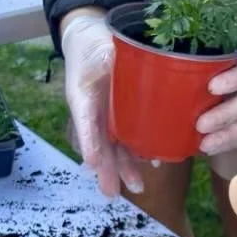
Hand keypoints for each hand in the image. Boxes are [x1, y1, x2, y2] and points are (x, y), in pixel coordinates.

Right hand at [59, 9, 143, 197]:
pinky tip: (153, 161)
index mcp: (83, 97)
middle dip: (108, 169)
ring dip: (124, 167)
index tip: (92, 161)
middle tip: (112, 192)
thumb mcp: (100, 48)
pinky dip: (139, 150)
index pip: (84, 121)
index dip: (89, 141)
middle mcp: (93, 112)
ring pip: (114, 147)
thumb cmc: (93, 47)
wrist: (91, 44)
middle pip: (99, 145)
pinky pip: (127, 137)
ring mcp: (105, 117)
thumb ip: (109, 58)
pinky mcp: (120, 115)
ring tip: (137, 186)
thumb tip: (118, 58)